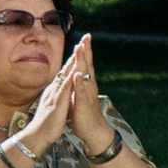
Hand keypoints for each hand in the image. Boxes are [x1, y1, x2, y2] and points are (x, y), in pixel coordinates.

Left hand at [65, 38, 117, 156]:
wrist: (93, 131)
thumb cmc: (84, 113)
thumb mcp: (78, 96)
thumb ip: (77, 85)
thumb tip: (74, 75)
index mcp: (86, 83)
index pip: (85, 63)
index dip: (85, 51)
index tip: (84, 37)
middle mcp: (89, 86)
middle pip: (88, 64)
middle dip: (86, 50)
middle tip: (87, 36)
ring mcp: (87, 93)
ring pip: (85, 74)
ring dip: (83, 61)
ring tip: (80, 49)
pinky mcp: (84, 103)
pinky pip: (81, 91)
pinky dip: (79, 82)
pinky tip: (77, 74)